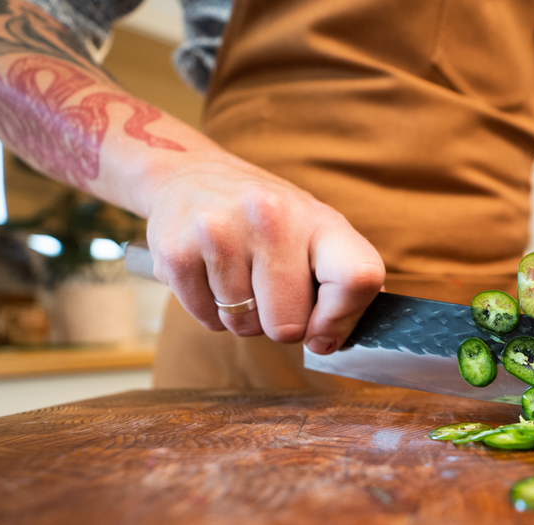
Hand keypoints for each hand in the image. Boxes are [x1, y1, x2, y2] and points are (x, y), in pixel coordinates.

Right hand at [145, 153, 384, 353]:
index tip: (323, 329)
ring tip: (241, 276)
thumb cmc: (269, 220)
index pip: (356, 279)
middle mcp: (270, 218)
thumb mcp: (318, 235)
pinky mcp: (177, 252)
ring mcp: (219, 233)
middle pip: (289, 325)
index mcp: (318, 219)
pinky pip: (208, 320)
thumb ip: (344, 283)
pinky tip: (213, 276)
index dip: (342, 319)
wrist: (191, 177)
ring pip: (244, 327)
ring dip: (245, 317)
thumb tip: (334, 339)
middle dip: (283, 324)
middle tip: (273, 291)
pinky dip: (212, 313)